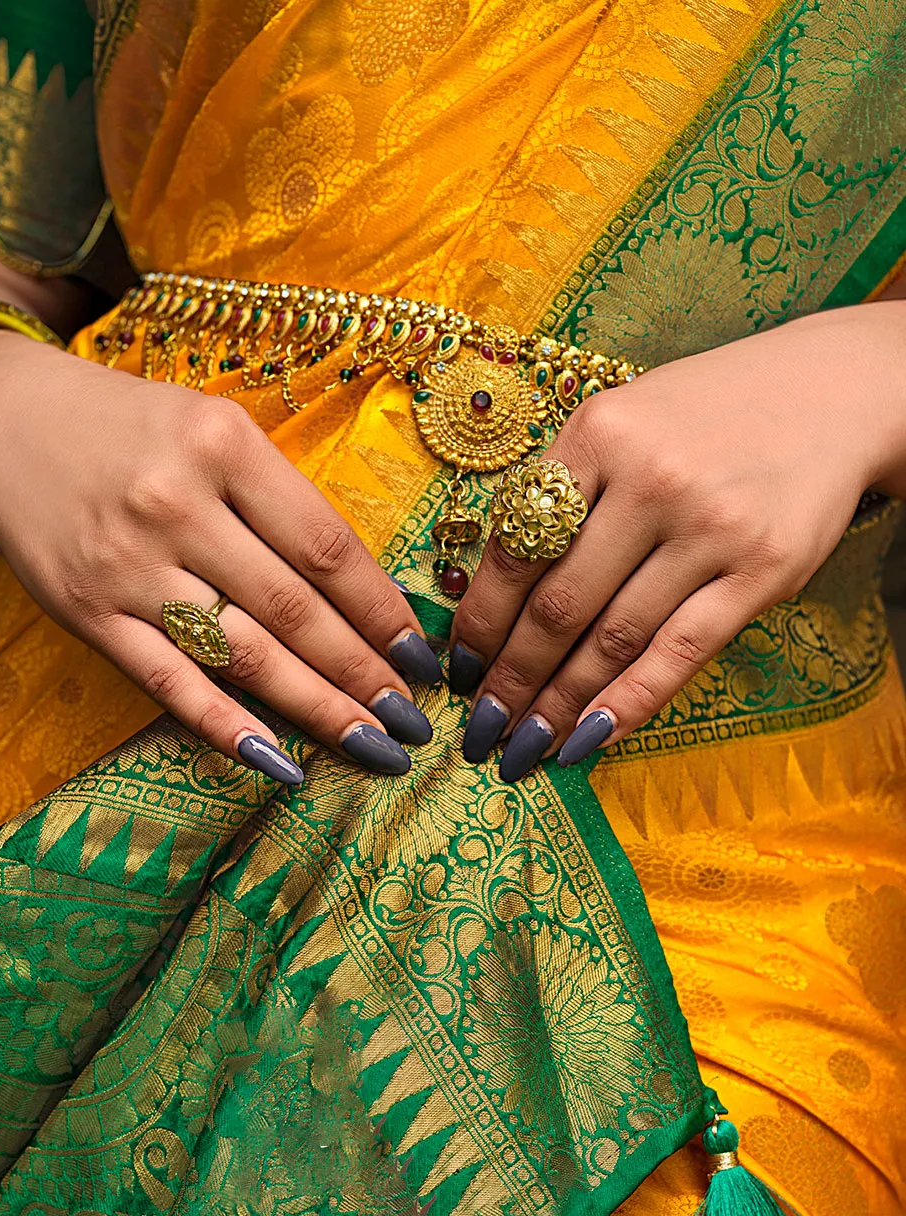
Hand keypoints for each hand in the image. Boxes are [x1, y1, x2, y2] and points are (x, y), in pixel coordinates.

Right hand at [0, 331, 443, 782]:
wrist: (6, 419)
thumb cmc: (135, 429)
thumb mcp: (215, 430)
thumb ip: (279, 501)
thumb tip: (366, 596)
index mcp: (224, 445)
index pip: (325, 547)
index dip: (382, 612)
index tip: (422, 657)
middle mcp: (176, 504)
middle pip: (292, 610)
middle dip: (363, 674)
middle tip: (413, 723)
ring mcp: (127, 564)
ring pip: (241, 653)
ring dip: (316, 709)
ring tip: (372, 746)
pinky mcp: (86, 612)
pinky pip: (168, 681)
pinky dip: (226, 726)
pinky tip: (279, 762)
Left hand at [449, 302, 905, 780]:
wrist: (831, 393)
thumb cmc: (701, 417)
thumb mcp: (620, 422)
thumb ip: (562, 494)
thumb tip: (494, 599)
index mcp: (599, 434)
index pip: (517, 547)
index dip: (481, 621)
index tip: (460, 668)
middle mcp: (652, 478)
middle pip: (559, 603)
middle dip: (511, 678)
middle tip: (484, 728)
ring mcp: (712, 527)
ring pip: (615, 638)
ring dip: (560, 703)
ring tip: (526, 746)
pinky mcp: (764, 570)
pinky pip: (681, 653)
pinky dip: (630, 703)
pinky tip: (589, 738)